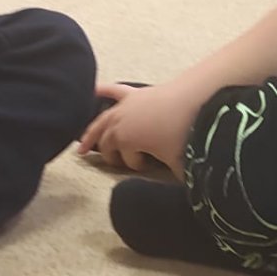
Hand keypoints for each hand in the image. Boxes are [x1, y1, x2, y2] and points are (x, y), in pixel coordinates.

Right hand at [78, 81, 196, 173]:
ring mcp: (124, 107)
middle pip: (107, 141)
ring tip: (82, 143)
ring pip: (102, 121)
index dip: (135, 165)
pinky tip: (93, 91)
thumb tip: (181, 184)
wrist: (194, 98)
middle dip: (110, 154)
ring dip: (91, 132)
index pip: (125, 159)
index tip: (146, 166)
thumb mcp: (178, 161)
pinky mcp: (134, 94)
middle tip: (114, 162)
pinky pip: (112, 91)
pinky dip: (102, 92)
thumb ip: (175, 175)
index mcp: (125, 140)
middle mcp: (119, 123)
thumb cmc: (183, 131)